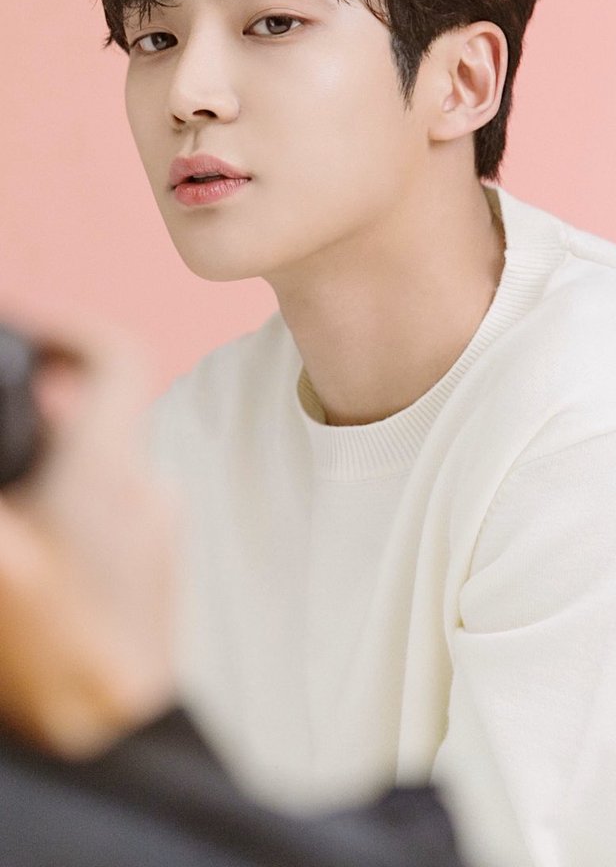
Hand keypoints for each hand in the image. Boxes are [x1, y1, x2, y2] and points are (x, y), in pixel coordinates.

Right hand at [0, 314, 178, 759]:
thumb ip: (8, 473)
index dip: (69, 325)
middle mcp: (142, 487)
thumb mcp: (2, 551)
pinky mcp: (148, 568)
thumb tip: (26, 425)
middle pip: (98, 408)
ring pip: (97, 459)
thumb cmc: (53, 648)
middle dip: (41, 399)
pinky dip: (66, 498)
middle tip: (4, 408)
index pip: (114, 357)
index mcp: (105, 469)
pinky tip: (30, 535)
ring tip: (13, 482)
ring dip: (52, 455)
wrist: (112, 740)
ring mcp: (151, 529)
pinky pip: (105, 505)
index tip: (23, 324)